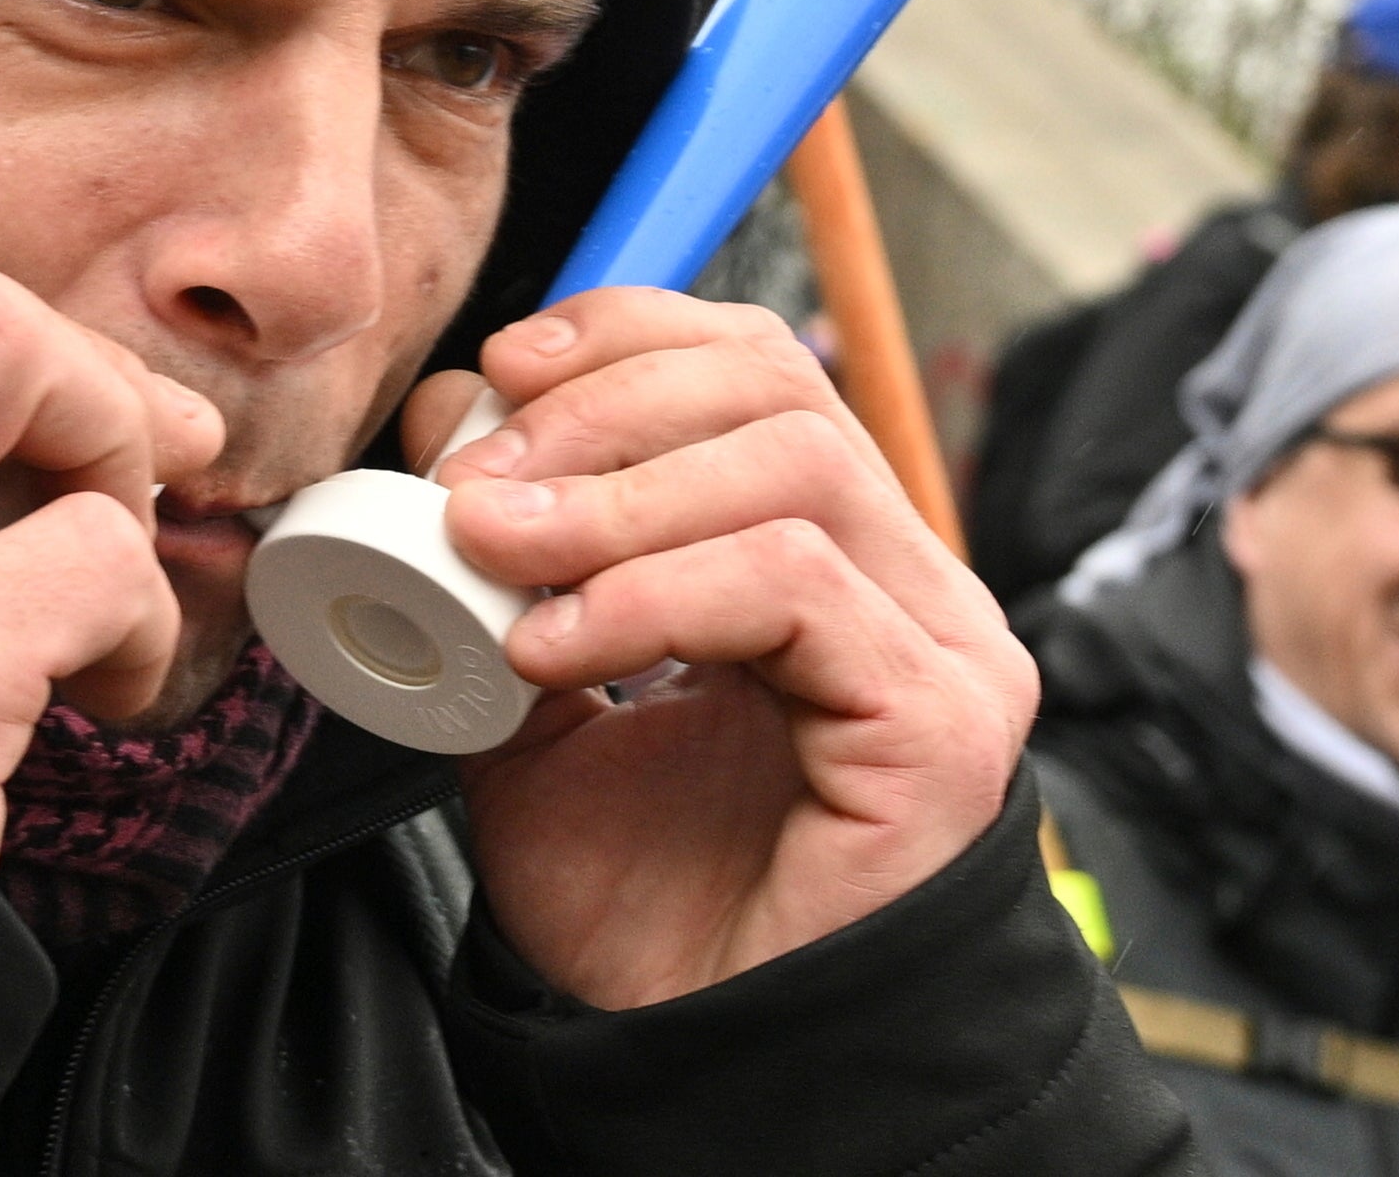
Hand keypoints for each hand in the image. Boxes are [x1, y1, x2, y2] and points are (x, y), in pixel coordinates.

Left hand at [421, 291, 1030, 1009]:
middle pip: (778, 391)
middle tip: (472, 486)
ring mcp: (943, 652)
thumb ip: (513, 565)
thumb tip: (454, 423)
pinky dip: (654, 592)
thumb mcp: (539, 695)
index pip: (757, 367)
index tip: (501, 371)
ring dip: (610, 497)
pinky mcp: (941, 727)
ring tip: (492, 556)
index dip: (628, 336)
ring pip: (793, 469)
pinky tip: (558, 644)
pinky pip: (795, 586)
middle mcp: (910, 587)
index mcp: (833, 555)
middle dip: (603, 410)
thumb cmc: (644, 903)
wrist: (692, 1062)